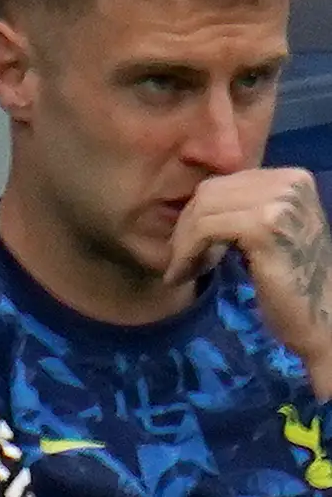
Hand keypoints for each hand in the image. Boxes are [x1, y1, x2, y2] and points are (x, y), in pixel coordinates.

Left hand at [172, 166, 331, 391]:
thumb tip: (191, 199)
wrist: (323, 317)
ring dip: (184, 243)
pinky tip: (189, 274)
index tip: (187, 246)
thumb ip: (244, 206)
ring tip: (184, 270)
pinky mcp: (265, 226)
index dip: (196, 215)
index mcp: (292, 178)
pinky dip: (188, 253)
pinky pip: (205, 229)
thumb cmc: (293, 279)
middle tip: (180, 261)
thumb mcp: (271, 229)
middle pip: (210, 192)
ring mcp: (280, 202)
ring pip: (203, 210)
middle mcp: (290, 183)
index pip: (223, 183)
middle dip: (186, 228)